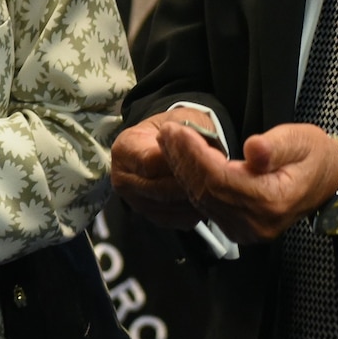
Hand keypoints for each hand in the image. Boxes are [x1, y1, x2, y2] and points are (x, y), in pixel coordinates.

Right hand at [110, 108, 219, 229]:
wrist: (167, 141)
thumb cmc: (175, 129)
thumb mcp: (182, 119)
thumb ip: (187, 132)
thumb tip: (199, 149)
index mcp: (126, 148)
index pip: (150, 162)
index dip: (177, 163)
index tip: (200, 159)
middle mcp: (123, 178)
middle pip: (159, 189)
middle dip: (189, 184)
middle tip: (214, 178)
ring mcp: (133, 200)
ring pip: (167, 208)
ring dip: (192, 201)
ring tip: (212, 188)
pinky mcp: (147, 214)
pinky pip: (172, 220)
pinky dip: (191, 213)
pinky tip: (204, 200)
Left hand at [158, 121, 337, 244]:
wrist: (327, 179)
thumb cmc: (313, 155)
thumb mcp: (300, 140)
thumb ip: (274, 146)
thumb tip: (254, 148)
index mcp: (272, 201)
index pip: (220, 178)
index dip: (195, 154)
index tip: (178, 131)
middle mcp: (256, 223)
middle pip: (207, 191)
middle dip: (182, 160)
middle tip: (166, 134)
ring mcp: (247, 230)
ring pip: (203, 201)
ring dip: (183, 171)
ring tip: (169, 144)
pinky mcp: (240, 228)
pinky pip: (208, 206)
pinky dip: (193, 183)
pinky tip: (184, 163)